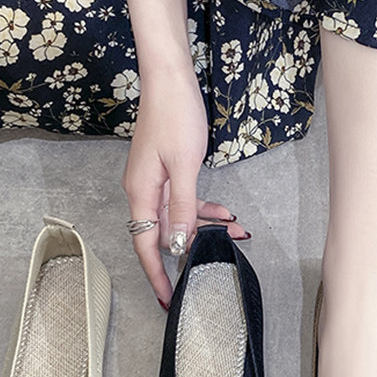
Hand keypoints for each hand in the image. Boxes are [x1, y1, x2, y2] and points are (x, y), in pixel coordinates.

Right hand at [123, 70, 246, 306]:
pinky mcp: (167, 172)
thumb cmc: (174, 115)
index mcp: (141, 193)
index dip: (157, 274)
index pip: (146, 245)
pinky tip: (227, 214)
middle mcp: (143, 191)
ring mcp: (155, 182)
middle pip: (165, 234)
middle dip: (192, 250)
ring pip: (180, 218)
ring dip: (206, 228)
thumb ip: (182, 207)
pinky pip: (184, 201)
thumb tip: (177, 242)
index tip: (167, 298)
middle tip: (216, 265)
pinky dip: (204, 209)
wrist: (170, 78)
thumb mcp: (184, 167)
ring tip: (236, 234)